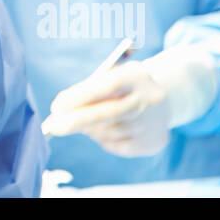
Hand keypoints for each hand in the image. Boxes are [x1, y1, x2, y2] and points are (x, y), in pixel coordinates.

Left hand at [41, 48, 219, 157]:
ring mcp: (151, 123)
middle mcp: (147, 100)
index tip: (57, 106)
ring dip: (88, 129)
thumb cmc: (126, 84)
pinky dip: (103, 139)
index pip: (106, 87)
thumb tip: (62, 111)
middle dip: (76, 121)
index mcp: (136, 76)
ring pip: (107, 132)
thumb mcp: (113, 74)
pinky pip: (116, 146)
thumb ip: (90, 88)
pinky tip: (105, 129)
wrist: (166, 98)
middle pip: (108, 114)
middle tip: (53, 126)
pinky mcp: (152, 143)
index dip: (79, 97)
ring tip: (83, 122)